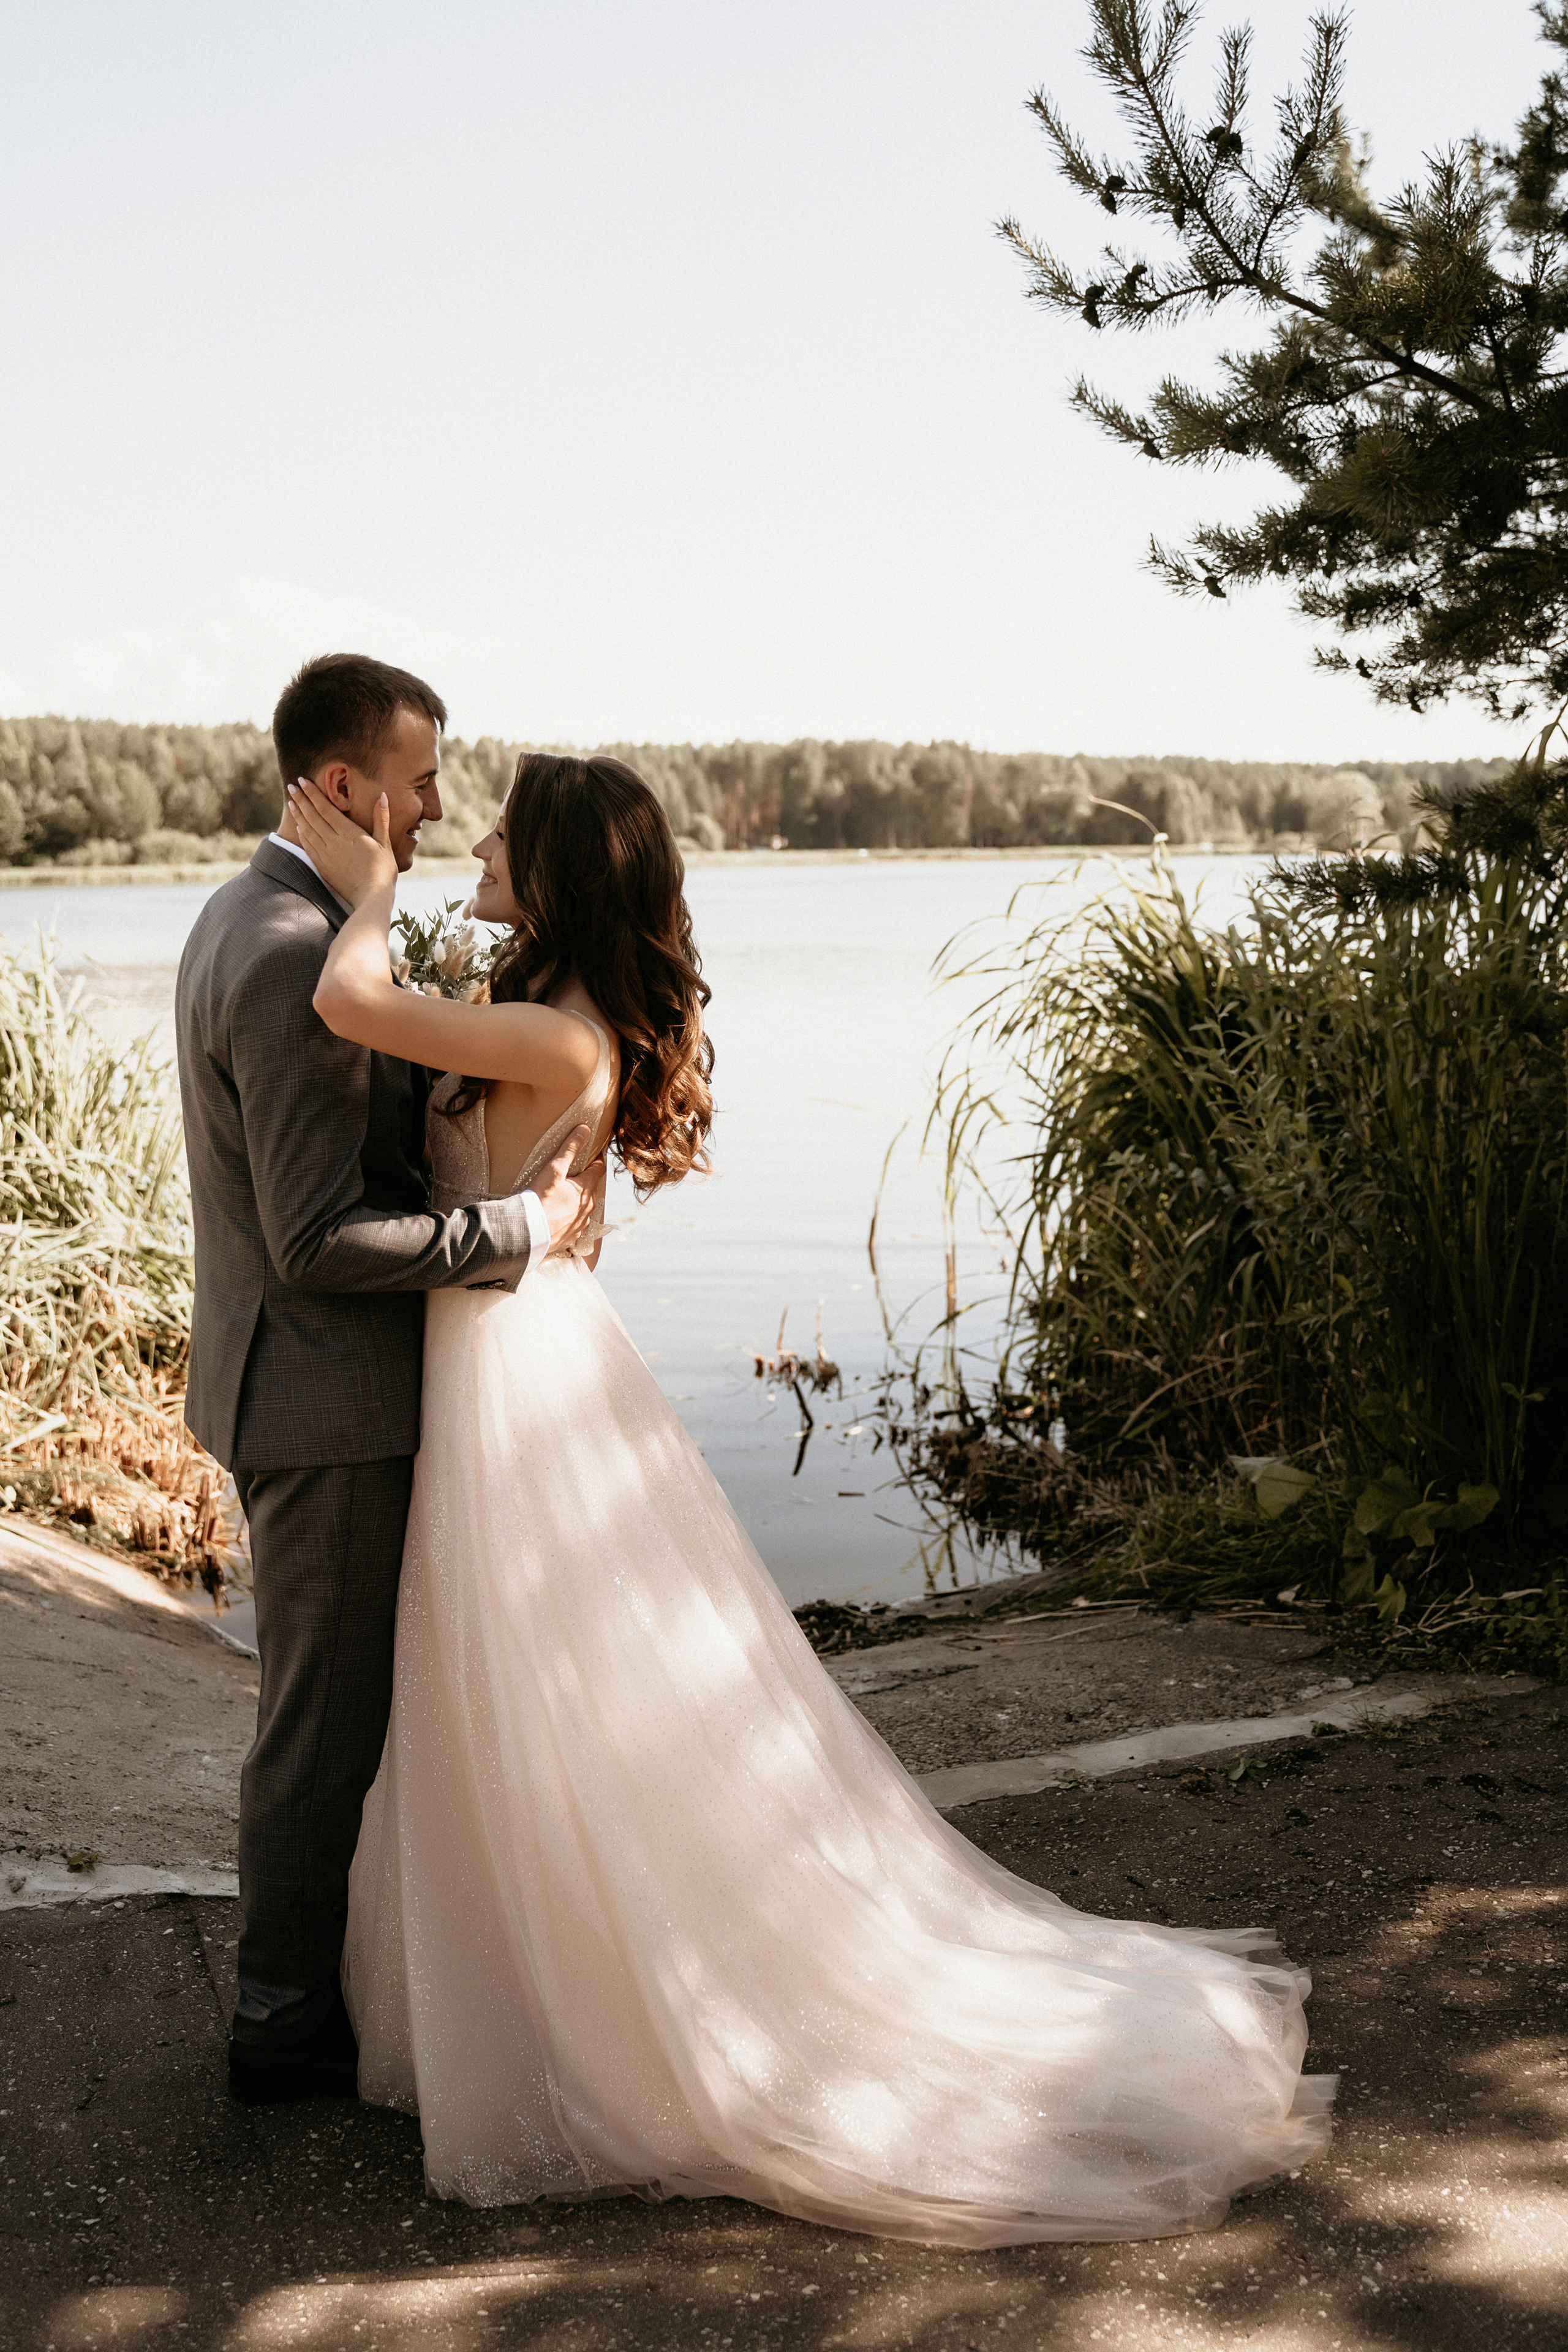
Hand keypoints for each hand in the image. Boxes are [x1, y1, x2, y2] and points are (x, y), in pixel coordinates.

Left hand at [288, 776, 398, 907]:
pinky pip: (309, 847)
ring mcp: (326, 855)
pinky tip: (299, 828)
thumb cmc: (382, 870)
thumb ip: (381, 819)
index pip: (325, 808)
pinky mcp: (323, 867)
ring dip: (298, 816)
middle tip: (291, 787)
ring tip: (291, 804)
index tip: (302, 781)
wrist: (371, 897)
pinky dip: (302, 836)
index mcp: (349, 833)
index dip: (313, 793)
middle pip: (313, 816)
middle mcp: (333, 841)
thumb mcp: (384, 843)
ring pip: (307, 830)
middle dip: (301, 800)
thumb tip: (383, 796)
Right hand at [533, 1126, 607, 1259]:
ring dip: (576, 1202)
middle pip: (591, 1189)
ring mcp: (581, 1224)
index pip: (599, 1169)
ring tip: (562, 1198)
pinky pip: (574, 1225)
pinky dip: (568, 1219)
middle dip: (584, 1181)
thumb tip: (585, 1129)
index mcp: (587, 1189)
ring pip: (583, 1208)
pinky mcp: (571, 1237)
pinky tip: (558, 1217)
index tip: (593, 1154)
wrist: (528, 1232)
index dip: (596, 1159)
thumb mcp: (554, 1169)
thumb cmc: (541, 1199)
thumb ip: (570, 1148)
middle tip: (572, 1175)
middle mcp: (588, 1208)